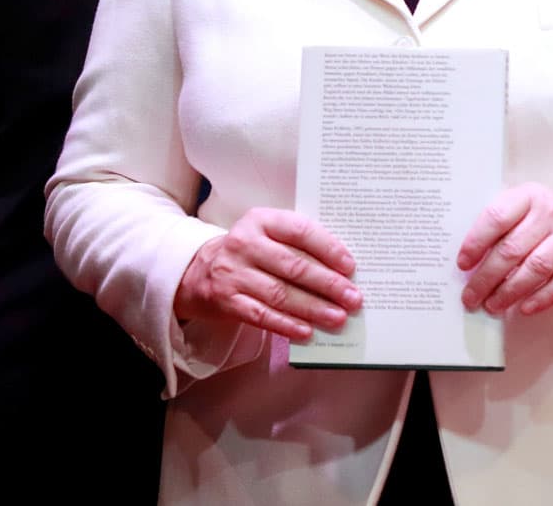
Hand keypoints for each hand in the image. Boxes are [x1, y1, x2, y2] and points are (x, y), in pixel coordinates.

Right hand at [175, 208, 360, 340]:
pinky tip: (307, 332)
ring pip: (280, 293)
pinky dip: (286, 324)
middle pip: (293, 266)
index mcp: (261, 220)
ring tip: (338, 317)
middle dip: (328, 284)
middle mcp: (244, 243)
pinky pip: (261, 315)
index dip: (328, 249)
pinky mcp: (225, 300)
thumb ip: (299, 244)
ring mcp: (232, 272)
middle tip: (353, 298)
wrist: (199, 270)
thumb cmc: (250, 252)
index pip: (300, 231)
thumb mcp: (268, 235)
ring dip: (313, 308)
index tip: (350, 266)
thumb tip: (343, 270)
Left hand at [457, 184, 552, 316]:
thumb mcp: (526, 207)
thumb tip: (469, 260)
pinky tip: (524, 308)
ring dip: (510, 291)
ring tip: (492, 305)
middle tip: (471, 296)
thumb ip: (502, 225)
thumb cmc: (549, 217)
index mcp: (529, 196)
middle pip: (513, 249)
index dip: (476, 242)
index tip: (463, 264)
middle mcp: (551, 213)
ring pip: (536, 268)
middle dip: (487, 277)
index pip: (498, 217)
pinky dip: (541, 298)